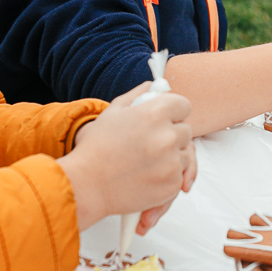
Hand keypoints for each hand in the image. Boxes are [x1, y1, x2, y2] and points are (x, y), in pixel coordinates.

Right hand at [58, 84, 195, 230]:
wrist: (86, 185)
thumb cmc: (96, 146)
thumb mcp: (114, 111)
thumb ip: (139, 95)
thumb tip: (156, 85)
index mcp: (154, 113)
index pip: (183, 105)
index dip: (174, 112)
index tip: (165, 119)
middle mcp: (167, 136)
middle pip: (185, 131)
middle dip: (172, 134)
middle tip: (149, 143)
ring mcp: (171, 163)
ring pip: (185, 155)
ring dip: (171, 156)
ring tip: (145, 161)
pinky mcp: (171, 184)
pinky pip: (179, 176)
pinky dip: (167, 177)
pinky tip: (146, 175)